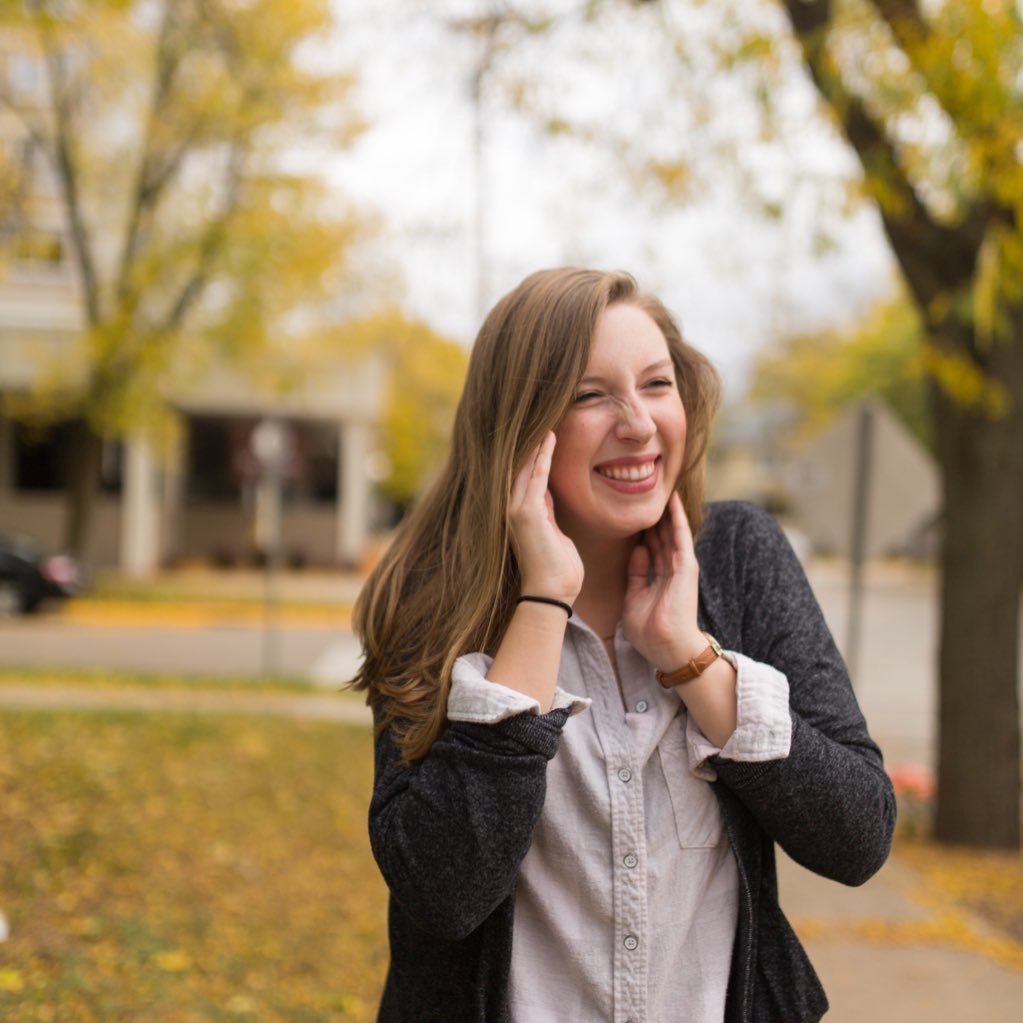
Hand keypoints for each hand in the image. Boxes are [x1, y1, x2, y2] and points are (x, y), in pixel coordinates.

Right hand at [508, 432, 583, 602]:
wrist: (552, 594)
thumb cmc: (557, 570)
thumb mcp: (553, 533)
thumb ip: (547, 512)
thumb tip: (547, 493)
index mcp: (520, 514)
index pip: (526, 475)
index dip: (534, 452)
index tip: (544, 430)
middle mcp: (512, 509)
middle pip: (520, 466)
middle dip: (531, 441)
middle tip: (542, 414)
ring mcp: (516, 510)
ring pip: (525, 466)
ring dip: (536, 443)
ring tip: (545, 418)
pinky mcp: (526, 513)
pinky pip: (536, 476)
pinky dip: (543, 456)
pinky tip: (549, 438)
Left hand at [622, 491, 705, 670]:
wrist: (667, 648)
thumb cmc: (650, 631)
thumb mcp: (634, 599)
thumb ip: (636, 575)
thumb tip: (637, 550)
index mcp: (659, 576)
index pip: (650, 545)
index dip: (642, 527)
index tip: (631, 508)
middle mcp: (671, 568)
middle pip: (661, 534)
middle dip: (654, 513)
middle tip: (646, 488)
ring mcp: (680, 566)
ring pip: (671, 530)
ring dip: (666, 509)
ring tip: (661, 484)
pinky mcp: (687, 566)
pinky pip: (681, 536)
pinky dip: (677, 517)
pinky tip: (672, 499)